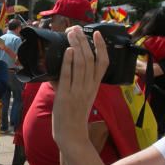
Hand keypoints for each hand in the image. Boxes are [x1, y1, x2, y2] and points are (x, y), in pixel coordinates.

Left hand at [51, 27, 105, 146]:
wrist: (71, 136)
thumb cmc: (74, 117)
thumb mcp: (80, 97)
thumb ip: (74, 82)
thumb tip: (61, 67)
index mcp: (94, 87)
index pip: (103, 64)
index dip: (102, 47)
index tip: (97, 34)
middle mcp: (88, 87)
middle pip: (90, 59)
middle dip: (84, 41)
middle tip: (77, 29)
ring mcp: (77, 91)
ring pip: (81, 64)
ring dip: (76, 46)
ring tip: (71, 34)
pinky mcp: (65, 96)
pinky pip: (67, 75)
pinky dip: (67, 62)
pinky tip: (67, 51)